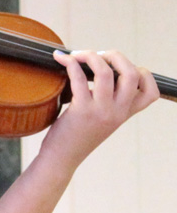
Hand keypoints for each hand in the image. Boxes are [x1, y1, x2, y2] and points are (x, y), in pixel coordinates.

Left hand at [42, 49, 158, 167]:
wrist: (62, 157)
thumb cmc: (77, 135)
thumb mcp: (101, 118)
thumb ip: (107, 100)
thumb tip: (98, 68)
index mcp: (125, 114)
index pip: (151, 92)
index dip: (142, 73)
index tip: (120, 68)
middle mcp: (118, 112)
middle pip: (131, 73)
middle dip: (115, 56)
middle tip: (98, 56)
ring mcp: (101, 111)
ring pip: (105, 71)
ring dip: (90, 55)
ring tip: (76, 55)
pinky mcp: (81, 110)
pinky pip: (78, 78)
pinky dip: (70, 63)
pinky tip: (62, 59)